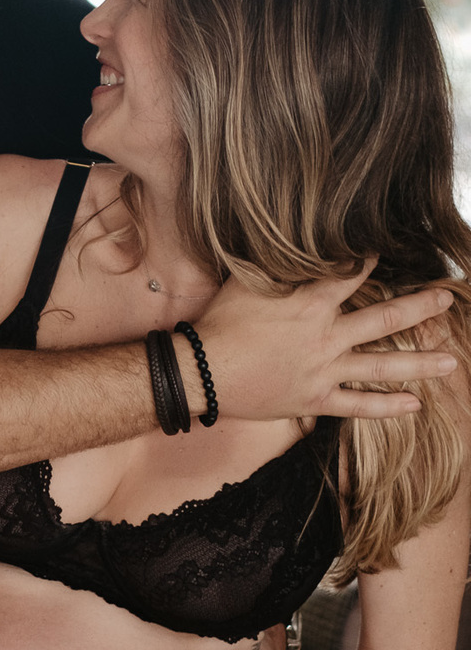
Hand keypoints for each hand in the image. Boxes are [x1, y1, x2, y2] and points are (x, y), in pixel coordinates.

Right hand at [192, 262, 455, 420]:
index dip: (371, 259)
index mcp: (310, 302)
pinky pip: (358, 405)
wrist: (203, 372)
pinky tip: (414, 405)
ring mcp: (325, 369)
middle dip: (421, 307)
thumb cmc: (219, 324)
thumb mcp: (246, 281)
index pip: (353, 273)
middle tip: (448, 298)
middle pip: (385, 318)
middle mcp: (326, 335)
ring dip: (420, 362)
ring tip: (451, 360)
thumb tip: (294, 244)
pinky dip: (387, 406)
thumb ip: (277, 266)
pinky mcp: (316, 399)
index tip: (387, 251)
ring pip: (382, 364)